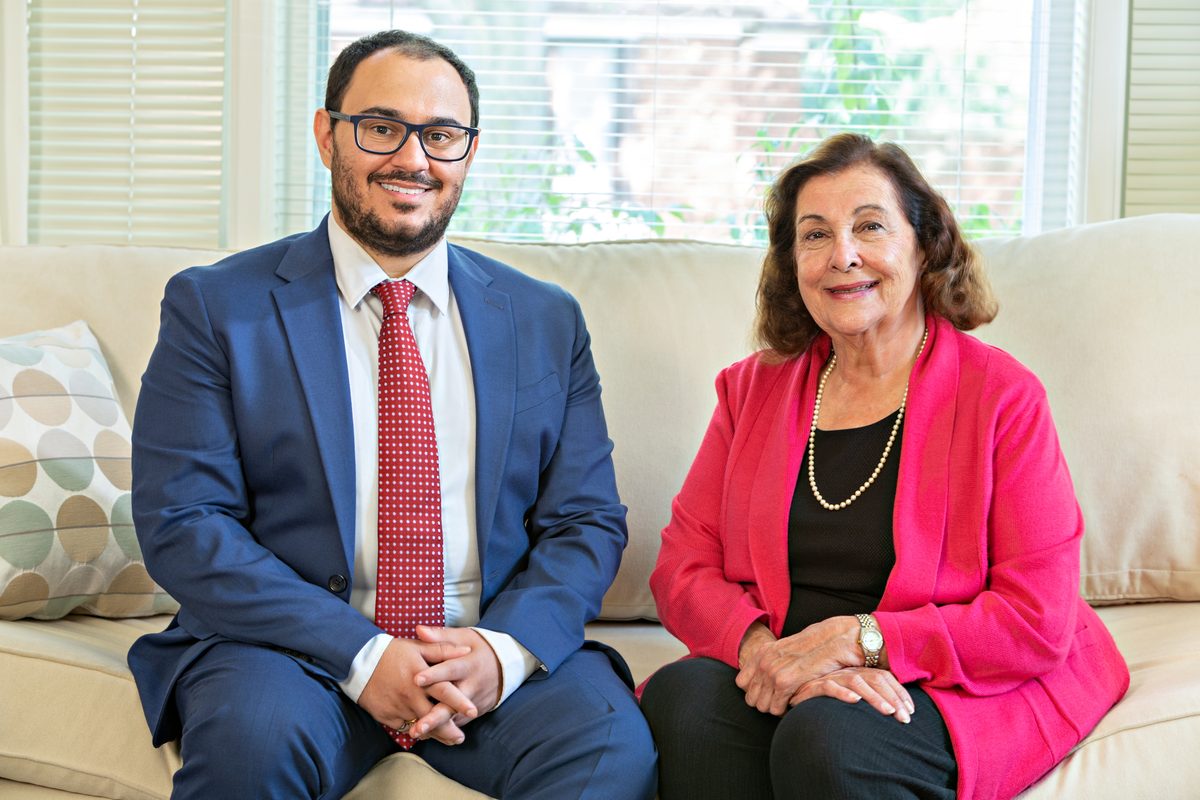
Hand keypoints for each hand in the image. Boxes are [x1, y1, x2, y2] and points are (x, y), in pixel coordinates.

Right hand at [357, 637, 474, 745]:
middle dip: (449, 730)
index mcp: (420, 676)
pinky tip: (424, 732)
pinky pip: (404, 727)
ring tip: (449, 738)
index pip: (444, 691)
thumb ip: (443, 650)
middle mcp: (409, 694)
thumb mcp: (417, 647)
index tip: (474, 711)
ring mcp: (397, 707)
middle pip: (433, 717)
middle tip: (460, 738)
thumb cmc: (391, 653)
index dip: (459, 702)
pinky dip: (414, 730)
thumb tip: (467, 649)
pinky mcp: (386, 716)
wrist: (357, 661)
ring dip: (434, 734)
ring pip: (419, 726)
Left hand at [410, 626, 501, 739]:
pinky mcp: (475, 712)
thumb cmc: (479, 648)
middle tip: (417, 726)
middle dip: (435, 716)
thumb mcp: (464, 637)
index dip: (434, 675)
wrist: (507, 665)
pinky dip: (443, 729)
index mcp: (468, 664)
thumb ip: (440, 636)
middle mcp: (472, 685)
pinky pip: (458, 722)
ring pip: (454, 717)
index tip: (416, 679)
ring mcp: (475, 701)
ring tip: (416, 734)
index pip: (450, 669)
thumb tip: (418, 630)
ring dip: (436, 727)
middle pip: (453, 703)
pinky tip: (425, 735)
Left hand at [735, 616, 861, 715]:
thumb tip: (761, 680)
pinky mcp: (785, 682)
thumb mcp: (783, 651)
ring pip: (762, 706)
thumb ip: (770, 663)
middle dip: (765, 703)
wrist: (830, 642)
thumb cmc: (811, 649)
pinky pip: (776, 709)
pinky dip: (784, 711)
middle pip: (751, 698)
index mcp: (760, 654)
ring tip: (787, 703)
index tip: (768, 693)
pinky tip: (793, 704)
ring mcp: (772, 672)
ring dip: (775, 708)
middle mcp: (762, 662)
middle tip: (780, 702)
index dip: (754, 691)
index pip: (741, 683)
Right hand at [790, 667, 914, 722]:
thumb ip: (868, 696)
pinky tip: (854, 701)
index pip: (884, 677)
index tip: (911, 712)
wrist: (793, 689)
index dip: (899, 693)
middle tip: (906, 718)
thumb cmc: (826, 697)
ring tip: (888, 711)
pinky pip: (829, 687)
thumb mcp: (851, 694)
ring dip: (874, 697)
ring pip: (857, 682)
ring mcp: (831, 676)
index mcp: (858, 671)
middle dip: (894, 698)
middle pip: (876, 679)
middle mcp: (847, 671)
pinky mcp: (813, 685)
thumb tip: (897, 709)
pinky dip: (842, 693)